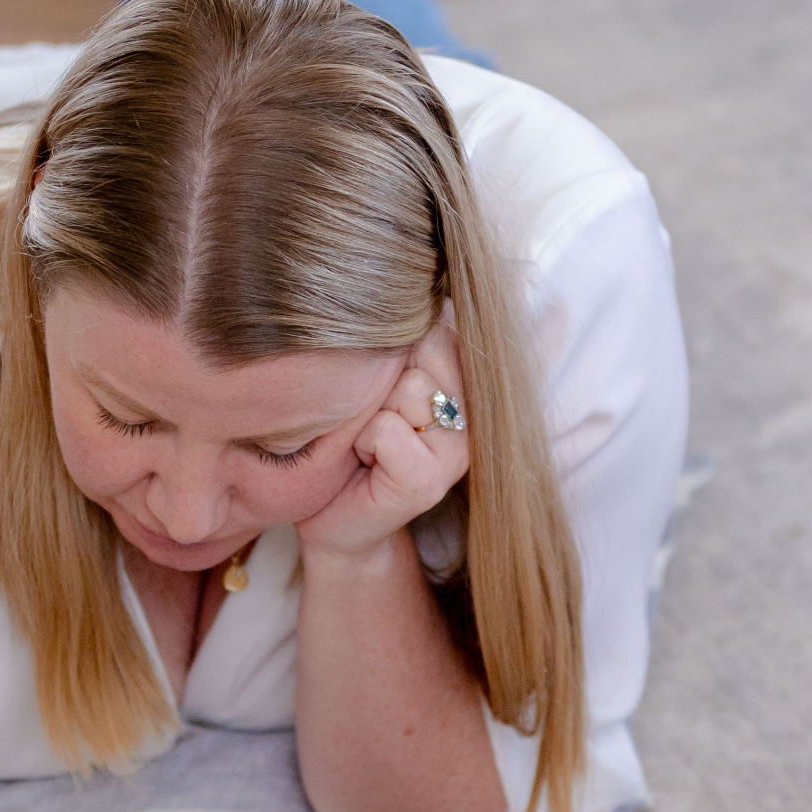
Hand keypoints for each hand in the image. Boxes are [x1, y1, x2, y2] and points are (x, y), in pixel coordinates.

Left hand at [297, 309, 469, 563]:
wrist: (337, 519)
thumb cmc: (354, 439)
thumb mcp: (383, 379)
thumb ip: (414, 339)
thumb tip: (445, 292)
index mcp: (467, 384)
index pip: (444, 327)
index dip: (402, 347)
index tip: (389, 382)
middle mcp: (474, 415)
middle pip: (430, 348)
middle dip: (387, 376)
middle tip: (377, 413)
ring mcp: (457, 451)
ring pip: (410, 388)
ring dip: (372, 411)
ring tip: (369, 439)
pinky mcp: (429, 482)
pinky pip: (388, 430)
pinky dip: (364, 443)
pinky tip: (366, 462)